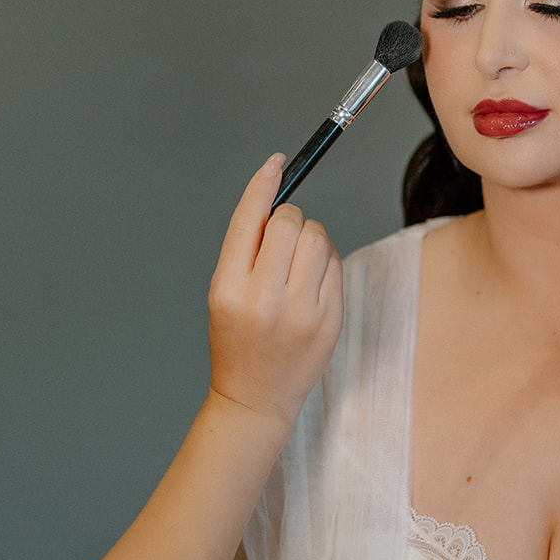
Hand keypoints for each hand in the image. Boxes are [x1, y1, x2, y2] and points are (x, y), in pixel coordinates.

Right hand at [207, 154, 342, 430]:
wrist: (255, 397)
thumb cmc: (237, 340)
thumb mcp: (223, 293)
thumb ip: (246, 250)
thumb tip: (276, 196)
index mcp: (229, 289)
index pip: (249, 221)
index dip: (264, 185)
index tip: (277, 162)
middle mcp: (264, 300)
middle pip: (290, 223)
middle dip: (289, 219)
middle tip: (282, 238)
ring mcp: (301, 313)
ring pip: (320, 239)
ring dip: (311, 238)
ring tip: (297, 263)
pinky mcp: (329, 322)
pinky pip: (336, 266)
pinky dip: (326, 263)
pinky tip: (311, 284)